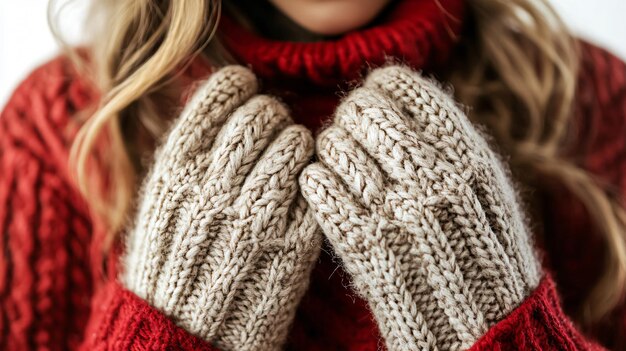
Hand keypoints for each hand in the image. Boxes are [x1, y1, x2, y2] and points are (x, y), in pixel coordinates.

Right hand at [123, 66, 321, 350]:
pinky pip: (313, 186)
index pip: (221, 94)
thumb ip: (189, 152)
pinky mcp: (294, 243)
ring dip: (297, 142)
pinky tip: (298, 188)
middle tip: (272, 127)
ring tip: (289, 156)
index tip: (247, 91)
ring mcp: (258, 215)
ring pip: (296, 143)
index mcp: (177, 170)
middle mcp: (218, 187)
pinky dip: (311, 178)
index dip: (240, 86)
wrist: (184, 331)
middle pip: (263, 114)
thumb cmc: (171, 264)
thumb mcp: (161, 202)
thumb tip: (223, 102)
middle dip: (272, 113)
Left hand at [299, 66, 540, 350]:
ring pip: (333, 144)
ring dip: (330, 150)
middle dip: (349, 117)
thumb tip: (395, 94)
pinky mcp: (361, 241)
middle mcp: (427, 175)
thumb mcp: (484, 183)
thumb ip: (445, 137)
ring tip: (342, 167)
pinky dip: (315, 181)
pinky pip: (317, 186)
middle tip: (352, 134)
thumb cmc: (482, 246)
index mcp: (462, 152)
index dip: (377, 90)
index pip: (398, 85)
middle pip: (360, 110)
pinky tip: (328, 190)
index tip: (374, 103)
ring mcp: (392, 208)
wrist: (481, 320)